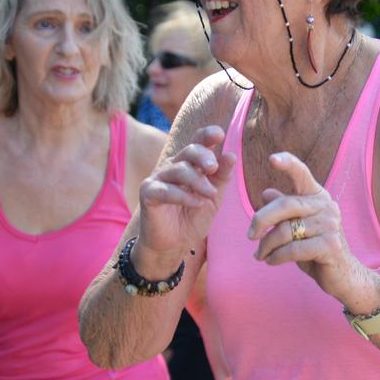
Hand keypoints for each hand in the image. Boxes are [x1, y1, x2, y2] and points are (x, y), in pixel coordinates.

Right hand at [137, 126, 235, 270]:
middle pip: (189, 150)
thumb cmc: (192, 218)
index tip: (220, 134)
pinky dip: (183, 195)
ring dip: (198, 181)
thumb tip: (231, 155)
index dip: (207, 135)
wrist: (173, 245)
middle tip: (214, 168)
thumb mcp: (213, 198)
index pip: (197, 142)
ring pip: (178, 169)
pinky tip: (197, 202)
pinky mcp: (148, 194)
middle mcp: (173, 166)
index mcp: (189, 164)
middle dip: (203, 156)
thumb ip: (221, 178)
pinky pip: (165, 190)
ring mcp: (158, 178)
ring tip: (211, 194)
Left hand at [247, 152, 365, 305]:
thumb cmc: (315, 248)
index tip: (272, 159)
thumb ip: (284, 211)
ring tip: (260, 255)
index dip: (288, 164)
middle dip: (261, 220)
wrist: (342, 275)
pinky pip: (293, 249)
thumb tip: (266, 192)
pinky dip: (277, 257)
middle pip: (285, 204)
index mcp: (317, 196)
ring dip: (267, 245)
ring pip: (285, 230)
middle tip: (249, 236)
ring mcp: (330, 225)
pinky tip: (272, 261)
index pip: (301, 174)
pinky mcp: (330, 245)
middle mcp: (326, 205)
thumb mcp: (297, 227)